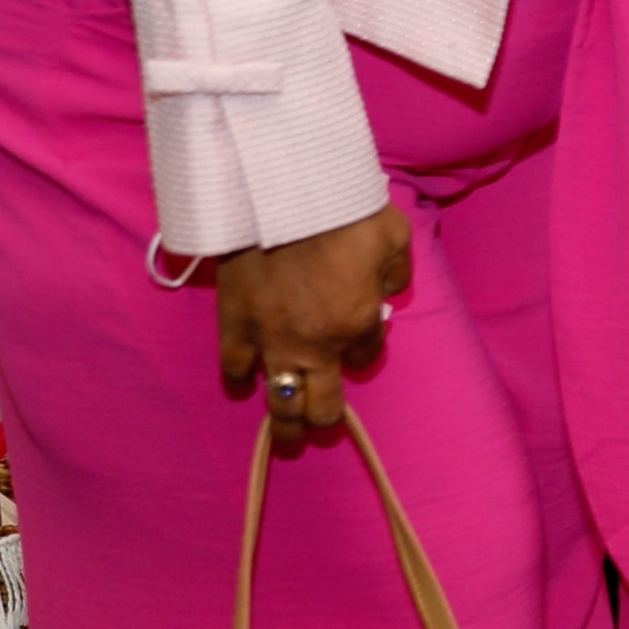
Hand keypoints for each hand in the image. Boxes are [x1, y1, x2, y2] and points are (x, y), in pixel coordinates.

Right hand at [217, 207, 412, 447]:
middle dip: (324, 421)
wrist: (280, 191)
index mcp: (357, 324)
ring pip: (278, 402)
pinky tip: (244, 380)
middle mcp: (315, 345)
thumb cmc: (344, 210)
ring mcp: (271, 340)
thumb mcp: (393, 238)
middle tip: (319, 427)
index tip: (358, 338)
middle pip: (322, 407)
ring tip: (285, 437)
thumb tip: (389, 291)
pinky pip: (234, 367)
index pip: (366, 358)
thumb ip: (395, 272)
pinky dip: (240, 376)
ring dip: (283, 423)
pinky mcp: (234, 325)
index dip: (364, 350)